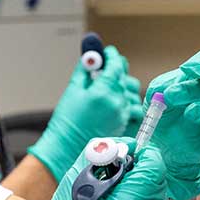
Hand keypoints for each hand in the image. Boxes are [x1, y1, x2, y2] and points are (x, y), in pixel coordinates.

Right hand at [28, 45, 142, 181]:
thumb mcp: (73, 90)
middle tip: (108, 66)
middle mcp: (116, 102)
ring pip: (132, 91)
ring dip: (123, 84)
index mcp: (102, 92)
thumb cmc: (67, 121)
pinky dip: (127, 100)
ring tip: (111, 84)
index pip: (115, 66)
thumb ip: (84, 71)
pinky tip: (117, 99)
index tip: (108, 52)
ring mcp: (122, 114)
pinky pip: (133, 106)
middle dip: (117, 68)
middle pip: (125, 77)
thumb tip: (90, 58)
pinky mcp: (123, 123)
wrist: (68, 146)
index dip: (112, 56)